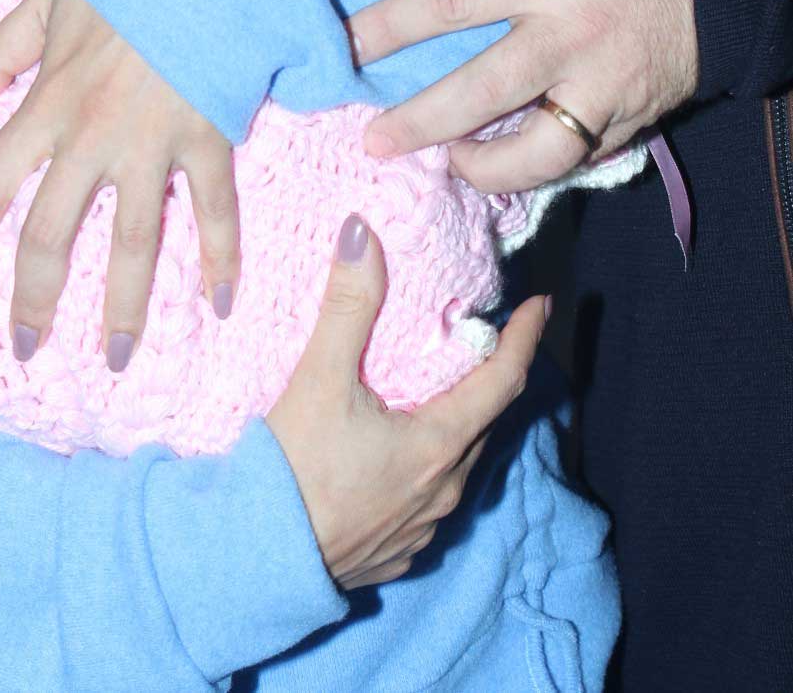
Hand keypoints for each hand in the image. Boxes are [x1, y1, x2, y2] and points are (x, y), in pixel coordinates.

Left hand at [0, 0, 238, 370]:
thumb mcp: (42, 3)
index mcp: (46, 103)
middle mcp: (92, 136)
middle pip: (52, 236)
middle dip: (35, 301)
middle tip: (26, 349)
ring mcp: (153, 143)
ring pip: (134, 244)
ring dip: (125, 309)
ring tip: (116, 360)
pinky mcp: (209, 139)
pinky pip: (214, 211)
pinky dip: (221, 259)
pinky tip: (220, 306)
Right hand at [268, 214, 547, 588]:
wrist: (255, 564)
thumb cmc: (291, 471)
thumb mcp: (319, 380)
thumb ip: (347, 306)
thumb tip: (362, 234)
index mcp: (437, 445)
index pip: (502, 381)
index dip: (525, 338)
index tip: (541, 304)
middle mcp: (442, 490)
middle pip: (481, 422)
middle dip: (487, 377)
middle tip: (478, 338)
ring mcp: (421, 527)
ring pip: (455, 462)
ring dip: (454, 422)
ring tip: (435, 389)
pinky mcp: (394, 551)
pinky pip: (426, 498)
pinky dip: (424, 462)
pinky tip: (393, 452)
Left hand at [348, 0, 697, 192]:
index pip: (447, 2)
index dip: (387, 28)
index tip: (342, 48)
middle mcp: (569, 34)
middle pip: (477, 93)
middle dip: (417, 122)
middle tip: (372, 141)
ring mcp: (603, 84)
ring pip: (534, 149)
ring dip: (481, 167)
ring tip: (445, 164)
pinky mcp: (632, 115)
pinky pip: (577, 156)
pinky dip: (537, 167)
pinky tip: (504, 164)